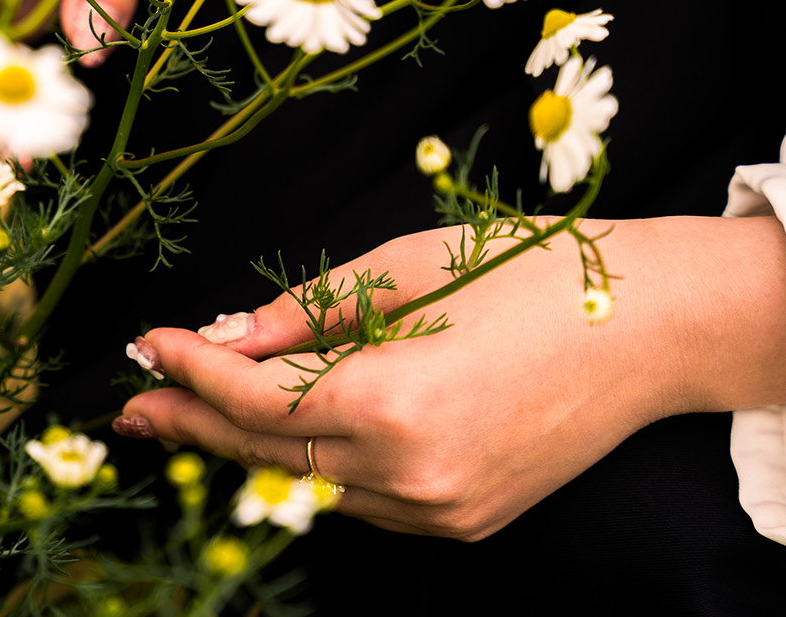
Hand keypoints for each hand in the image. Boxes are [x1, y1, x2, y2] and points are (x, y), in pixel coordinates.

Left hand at [114, 216, 785, 539]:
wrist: (652, 328)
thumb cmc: (534, 274)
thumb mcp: (410, 266)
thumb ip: (309, 310)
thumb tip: (229, 334)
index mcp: (395, 400)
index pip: (255, 400)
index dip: (189, 371)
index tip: (146, 345)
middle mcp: (412, 473)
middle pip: (268, 455)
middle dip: (195, 423)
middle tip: (133, 401)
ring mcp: (441, 508)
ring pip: (309, 484)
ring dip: (248, 447)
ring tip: (191, 411)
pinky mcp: (464, 519)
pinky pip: (360, 497)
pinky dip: (314, 464)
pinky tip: (285, 432)